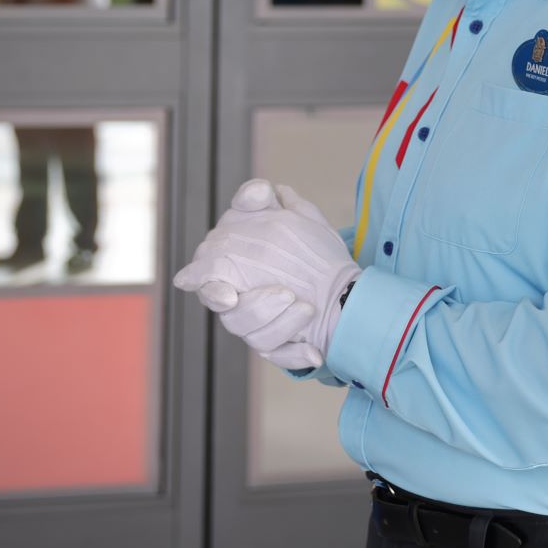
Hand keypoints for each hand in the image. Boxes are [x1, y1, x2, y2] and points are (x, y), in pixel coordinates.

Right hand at [172, 180, 359, 371]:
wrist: (341, 283)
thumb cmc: (306, 250)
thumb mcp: (291, 216)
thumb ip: (265, 201)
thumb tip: (258, 191)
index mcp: (229, 270)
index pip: (205, 280)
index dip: (208, 287)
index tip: (228, 294)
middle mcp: (238, 302)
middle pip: (231, 315)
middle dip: (257, 307)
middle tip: (286, 293)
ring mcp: (257, 327)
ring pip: (254, 338)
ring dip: (280, 324)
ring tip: (307, 308)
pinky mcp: (278, 347)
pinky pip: (280, 357)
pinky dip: (296, 354)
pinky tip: (314, 351)